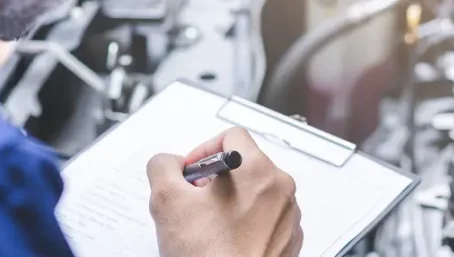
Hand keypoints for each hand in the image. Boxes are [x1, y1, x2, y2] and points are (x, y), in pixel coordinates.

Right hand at [145, 128, 303, 256]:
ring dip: (233, 202)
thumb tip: (168, 163)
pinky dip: (249, 224)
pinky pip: (268, 219)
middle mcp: (281, 189)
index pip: (231, 136)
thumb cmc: (209, 253)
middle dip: (216, 179)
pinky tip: (228, 241)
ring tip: (210, 226)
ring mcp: (289, 216)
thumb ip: (163, 166)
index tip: (191, 173)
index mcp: (256, 169)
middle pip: (245, 165)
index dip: (203, 151)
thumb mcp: (166, 200)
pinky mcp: (290, 239)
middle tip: (195, 201)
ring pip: (257, 193)